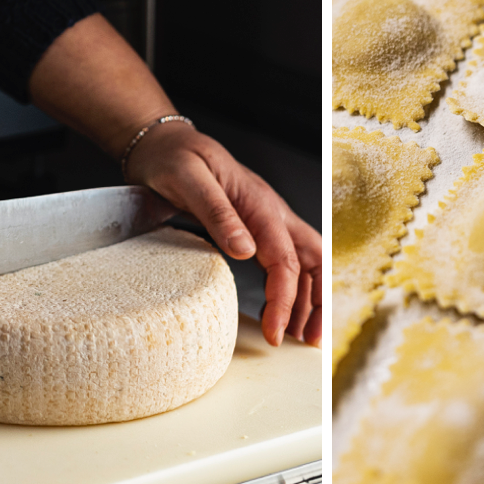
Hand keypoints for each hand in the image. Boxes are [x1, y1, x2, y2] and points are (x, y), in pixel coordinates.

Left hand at [127, 121, 321, 347]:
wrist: (164, 144)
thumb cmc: (174, 158)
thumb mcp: (188, 179)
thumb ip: (217, 213)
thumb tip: (245, 251)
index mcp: (259, 203)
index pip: (285, 260)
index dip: (285, 299)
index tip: (274, 333)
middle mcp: (271, 211)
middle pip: (314, 258)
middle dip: (319, 300)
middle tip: (311, 340)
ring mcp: (266, 218)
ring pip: (304, 260)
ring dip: (309, 296)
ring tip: (301, 334)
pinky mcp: (255, 225)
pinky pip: (285, 258)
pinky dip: (292, 286)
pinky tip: (281, 306)